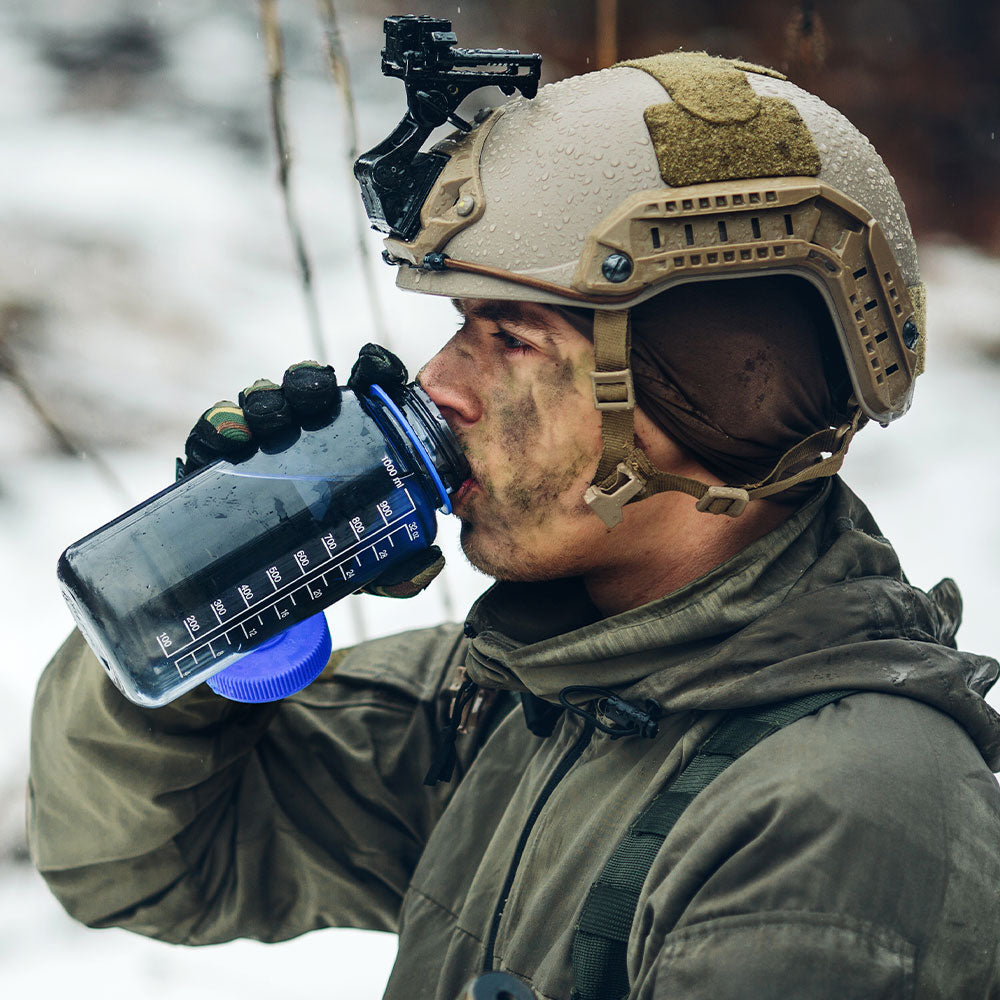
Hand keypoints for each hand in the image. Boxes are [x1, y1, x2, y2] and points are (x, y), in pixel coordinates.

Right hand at [177, 351, 442, 598]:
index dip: (373, 371)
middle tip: (316, 396)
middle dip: (310, 382)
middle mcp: (306, 433)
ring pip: (262, 402)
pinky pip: (214, 434)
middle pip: (307, 388)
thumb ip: (402, 564)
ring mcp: (262, 443)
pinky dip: (217, 427)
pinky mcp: (219, 462)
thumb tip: (430, 562)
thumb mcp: (371, 565)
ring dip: (266, 402)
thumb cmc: (327, 561)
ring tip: (270, 421)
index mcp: (349, 441)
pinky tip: (230, 435)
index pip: (364, 392)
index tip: (377, 370)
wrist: (262, 589)